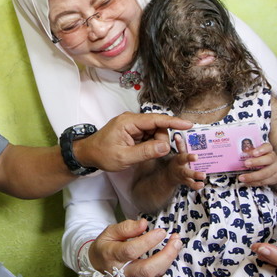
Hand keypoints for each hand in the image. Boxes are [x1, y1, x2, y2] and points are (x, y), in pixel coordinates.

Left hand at [75, 112, 192, 171]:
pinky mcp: (134, 131)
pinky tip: (142, 151)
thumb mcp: (124, 157)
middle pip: (158, 127)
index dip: (173, 122)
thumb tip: (165, 147)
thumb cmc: (102, 154)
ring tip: (140, 154)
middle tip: (149, 155)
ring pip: (155, 132)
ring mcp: (133, 125)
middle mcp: (132, 120)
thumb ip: (145, 152)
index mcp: (128, 122)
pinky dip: (150, 144)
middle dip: (160, 141)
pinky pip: (149, 136)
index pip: (156, 120)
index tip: (188, 125)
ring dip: (154, 144)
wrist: (88, 153)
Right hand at [89, 219, 181, 276]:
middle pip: (147, 269)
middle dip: (165, 255)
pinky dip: (166, 263)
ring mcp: (132, 276)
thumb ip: (126, 227)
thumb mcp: (110, 231)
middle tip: (176, 240)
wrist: (98, 262)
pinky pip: (155, 274)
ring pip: (153, 274)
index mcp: (112, 254)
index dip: (148, 241)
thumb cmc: (105, 244)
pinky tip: (171, 251)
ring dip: (169, 259)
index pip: (132, 250)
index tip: (161, 231)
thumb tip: (144, 223)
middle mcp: (123, 269)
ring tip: (177, 243)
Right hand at [169, 134, 203, 189]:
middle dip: (188, 157)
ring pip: (187, 173)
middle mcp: (179, 163)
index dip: (179, 141)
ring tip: (203, 175)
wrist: (170, 176)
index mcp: (179, 155)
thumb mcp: (179, 153)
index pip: (179, 147)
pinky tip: (202, 184)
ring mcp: (182, 172)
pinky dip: (196, 185)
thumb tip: (187, 132)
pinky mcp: (185, 181)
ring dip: (195, 174)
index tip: (177, 136)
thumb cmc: (178, 162)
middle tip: (195, 156)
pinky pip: (190, 184)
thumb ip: (183, 145)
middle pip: (182, 159)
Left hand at [238, 143, 276, 185]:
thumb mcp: (258, 153)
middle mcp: (273, 159)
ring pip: (265, 173)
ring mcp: (275, 169)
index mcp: (268, 150)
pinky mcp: (274, 178)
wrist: (276, 168)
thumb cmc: (263, 158)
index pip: (267, 147)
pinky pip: (263, 181)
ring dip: (252, 176)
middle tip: (246, 163)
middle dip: (256, 162)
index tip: (253, 153)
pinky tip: (246, 182)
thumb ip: (250, 152)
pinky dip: (253, 182)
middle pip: (268, 159)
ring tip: (242, 177)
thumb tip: (239, 153)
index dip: (261, 149)